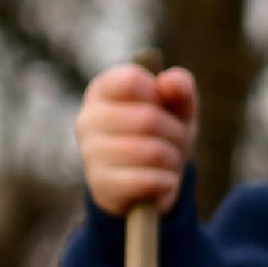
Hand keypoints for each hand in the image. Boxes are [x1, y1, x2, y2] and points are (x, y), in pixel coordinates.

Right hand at [76, 61, 197, 214]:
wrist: (146, 185)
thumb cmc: (162, 135)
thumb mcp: (177, 108)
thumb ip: (179, 88)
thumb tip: (170, 81)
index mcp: (103, 91)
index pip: (132, 81)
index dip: (160, 96)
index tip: (164, 107)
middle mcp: (88, 119)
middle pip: (148, 119)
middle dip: (176, 133)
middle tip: (177, 141)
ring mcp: (90, 153)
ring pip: (152, 153)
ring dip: (173, 159)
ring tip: (169, 161)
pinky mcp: (100, 185)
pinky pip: (148, 181)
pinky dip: (167, 182)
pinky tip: (163, 181)